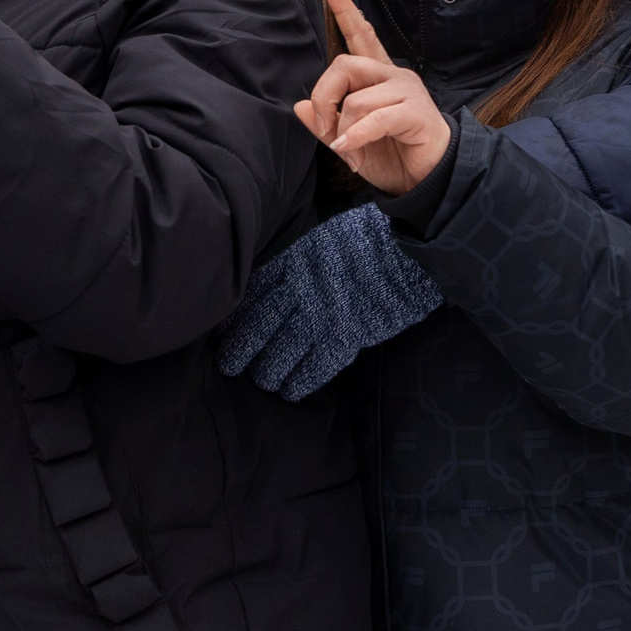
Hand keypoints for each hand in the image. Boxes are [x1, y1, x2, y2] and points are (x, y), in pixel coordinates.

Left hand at [216, 203, 444, 400]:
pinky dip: (300, 383)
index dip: (235, 317)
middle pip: (259, 326)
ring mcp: (322, 316)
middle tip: (228, 366)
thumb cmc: (371, 241)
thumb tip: (283, 280)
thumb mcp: (325, 239)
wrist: (408, 252)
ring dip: (268, 372)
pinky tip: (291, 392)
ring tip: (263, 381)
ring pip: (282, 353)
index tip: (221, 332)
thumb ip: (302, 261)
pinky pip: (314, 368)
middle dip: (240, 350)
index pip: (253, 294)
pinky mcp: (345, 337)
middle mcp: (301, 291)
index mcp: (295, 262)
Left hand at [298, 0, 452, 193]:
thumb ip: (326, 123)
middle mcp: (393, 75)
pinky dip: (355, 137)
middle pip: (344, 65)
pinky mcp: (416, 112)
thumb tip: (299, 106)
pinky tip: (349, 152)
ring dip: (343, 129)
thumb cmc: (392, 155)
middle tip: (324, 128)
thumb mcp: (348, 141)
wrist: (427, 181)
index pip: (360, 34)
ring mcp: (407, 91)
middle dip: (324, 97)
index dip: (344, 8)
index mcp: (377, 76)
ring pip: (356, 98)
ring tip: (348, 150)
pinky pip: (375, 118)